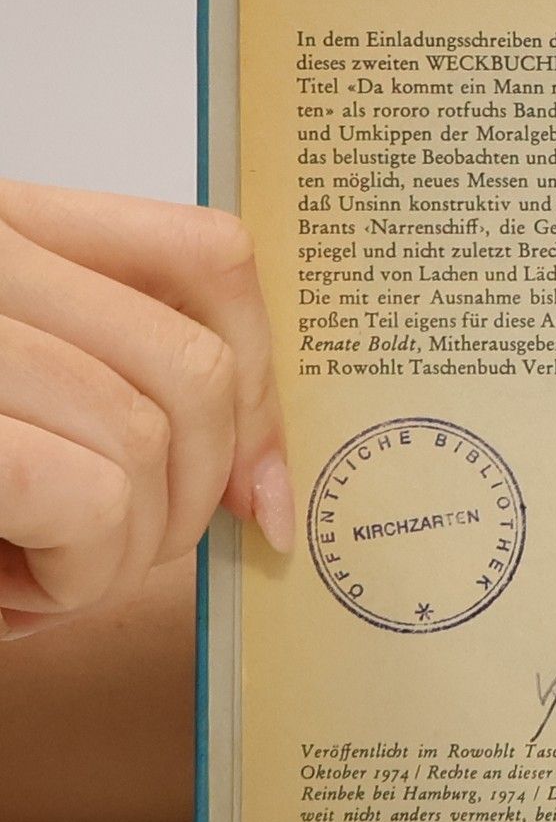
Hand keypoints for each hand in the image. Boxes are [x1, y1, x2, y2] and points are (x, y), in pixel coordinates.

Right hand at [0, 182, 290, 639]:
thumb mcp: (24, 406)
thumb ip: (122, 396)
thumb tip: (263, 484)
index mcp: (2, 229)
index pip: (208, 257)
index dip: (262, 386)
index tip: (259, 492)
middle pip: (194, 365)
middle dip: (188, 499)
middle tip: (108, 557)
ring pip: (146, 440)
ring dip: (116, 554)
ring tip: (28, 576)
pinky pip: (90, 497)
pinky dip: (74, 578)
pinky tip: (6, 592)